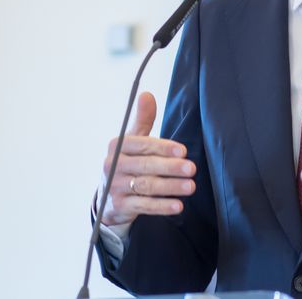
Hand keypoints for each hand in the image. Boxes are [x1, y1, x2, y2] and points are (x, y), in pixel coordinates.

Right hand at [99, 91, 196, 226]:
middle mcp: (112, 166)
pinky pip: (143, 206)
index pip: (141, 145)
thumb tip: (147, 94)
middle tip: (192, 168)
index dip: (162, 148)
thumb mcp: (132, 141)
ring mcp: (115, 187)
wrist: (108, 196)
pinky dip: (161, 206)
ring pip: (146, 186)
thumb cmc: (128, 162)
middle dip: (170, 168)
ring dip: (170, 187)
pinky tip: (178, 205)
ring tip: (191, 186)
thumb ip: (143, 120)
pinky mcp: (120, 206)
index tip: (183, 151)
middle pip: (145, 166)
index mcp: (116, 146)